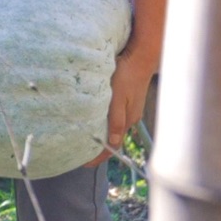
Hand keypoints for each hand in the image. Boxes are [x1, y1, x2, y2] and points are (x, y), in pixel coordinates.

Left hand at [85, 39, 157, 167]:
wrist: (140, 56)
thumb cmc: (127, 74)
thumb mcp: (118, 97)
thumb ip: (116, 119)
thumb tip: (113, 142)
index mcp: (128, 119)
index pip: (114, 145)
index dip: (100, 156)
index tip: (85, 164)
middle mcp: (129, 117)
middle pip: (113, 139)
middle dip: (98, 148)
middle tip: (80, 154)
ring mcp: (129, 109)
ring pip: (113, 128)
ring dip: (100, 135)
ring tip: (84, 140)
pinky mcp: (127, 100)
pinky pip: (114, 117)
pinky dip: (104, 123)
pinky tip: (94, 121)